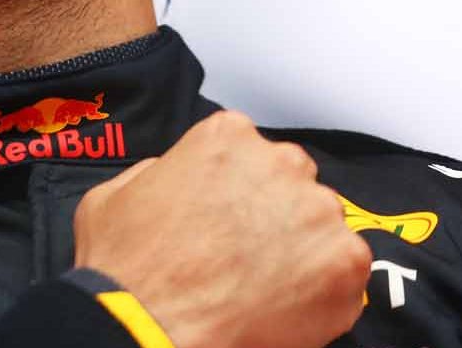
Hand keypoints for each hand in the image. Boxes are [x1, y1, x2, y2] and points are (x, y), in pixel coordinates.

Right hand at [73, 110, 370, 347]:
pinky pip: (346, 272)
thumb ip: (161, 171)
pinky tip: (282, 307)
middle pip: (293, 182)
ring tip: (262, 285)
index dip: (236, 188)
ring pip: (322, 226)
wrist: (148, 326)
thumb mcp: (115, 193)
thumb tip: (182, 179)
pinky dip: (322, 291)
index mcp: (227, 137)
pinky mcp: (345, 263)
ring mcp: (318, 212)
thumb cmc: (127, 266)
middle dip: (275, 212)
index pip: (249, 151)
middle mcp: (281, 163)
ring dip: (301, 250)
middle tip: (245, 253)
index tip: (224, 215)